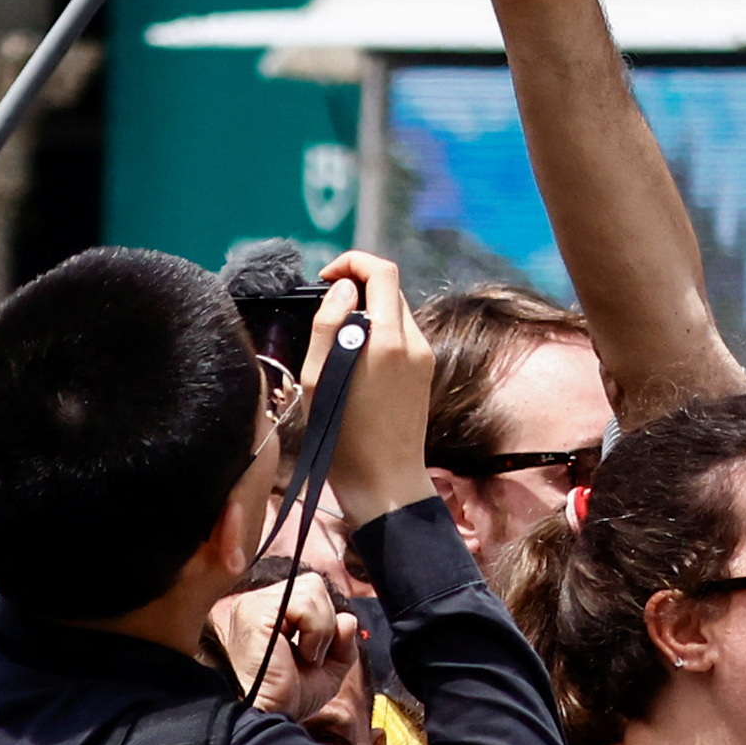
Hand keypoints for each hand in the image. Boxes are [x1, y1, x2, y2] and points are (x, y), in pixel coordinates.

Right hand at [218, 565, 361, 742]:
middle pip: (314, 584)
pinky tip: (299, 655)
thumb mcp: (329, 668)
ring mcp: (254, 605)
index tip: (316, 654)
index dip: (326, 620)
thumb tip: (348, 619)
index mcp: (273, 612)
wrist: (268, 718)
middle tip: (311, 656)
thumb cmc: (288, 698)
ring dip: (321, 630)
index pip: (312, 591)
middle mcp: (260, 603)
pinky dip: (315, 631)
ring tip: (305, 657)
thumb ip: (343, 641)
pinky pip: (304, 603)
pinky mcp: (254, 612)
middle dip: (326, 623)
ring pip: (313, 590)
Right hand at [314, 251, 434, 505]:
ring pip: (396, 313)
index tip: (325, 278)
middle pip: (390, 290)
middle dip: (358, 288)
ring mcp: (424, 357)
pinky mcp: (425, 372)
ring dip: (368, 312)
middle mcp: (413, 341)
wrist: (385, 482)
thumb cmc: (342, 437)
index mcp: (387, 339)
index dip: (352, 262)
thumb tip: (343, 287)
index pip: (382, 271)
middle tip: (326, 310)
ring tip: (337, 342)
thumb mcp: (319, 380)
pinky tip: (357, 363)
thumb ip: (330, 325)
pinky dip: (379, 334)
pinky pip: (402, 337)